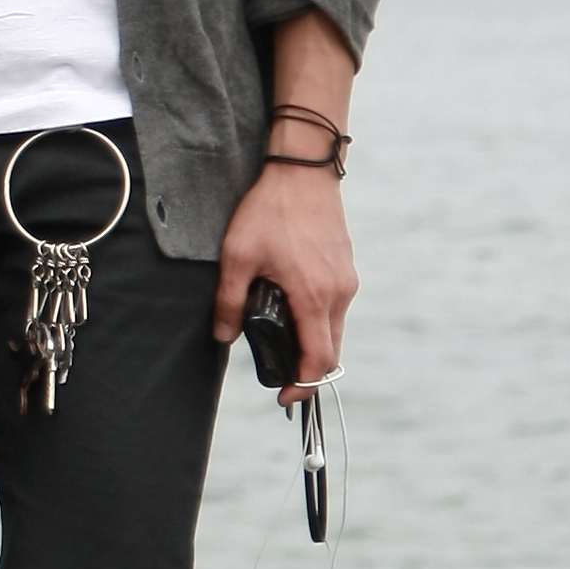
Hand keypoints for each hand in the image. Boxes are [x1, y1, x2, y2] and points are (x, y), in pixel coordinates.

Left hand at [211, 163, 357, 402]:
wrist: (302, 171)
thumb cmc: (269, 210)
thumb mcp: (237, 256)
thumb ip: (228, 301)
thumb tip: (223, 337)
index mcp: (314, 296)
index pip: (318, 359)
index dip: (303, 385)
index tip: (284, 397)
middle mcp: (338, 293)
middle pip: (331, 351)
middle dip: (308, 371)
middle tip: (280, 377)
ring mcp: (346, 280)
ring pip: (335, 330)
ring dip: (314, 346)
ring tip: (283, 345)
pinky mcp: (346, 268)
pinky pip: (336, 309)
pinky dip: (319, 323)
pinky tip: (294, 313)